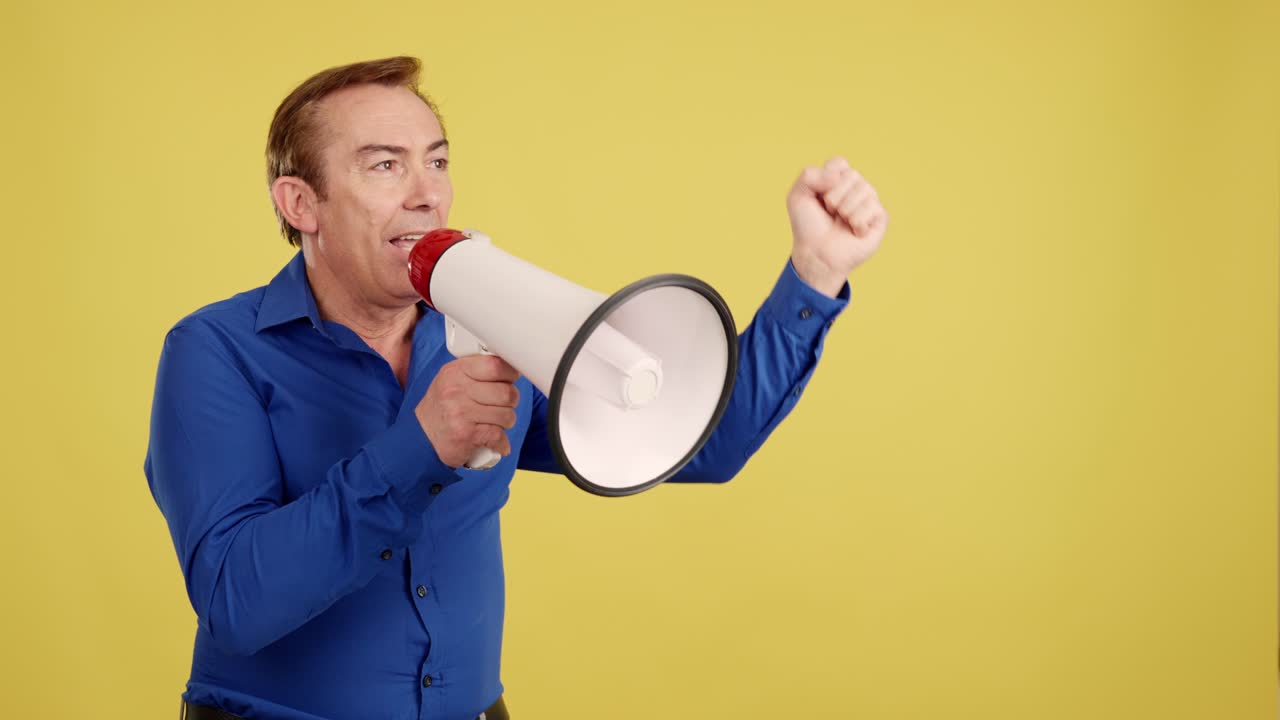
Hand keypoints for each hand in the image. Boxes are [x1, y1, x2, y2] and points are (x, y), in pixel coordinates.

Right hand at [415, 355, 520, 467]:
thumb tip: (511, 365)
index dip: (510, 373)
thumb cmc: (443, 408)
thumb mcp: (452, 380)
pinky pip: (499, 436)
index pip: (495, 365)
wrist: (421, 438)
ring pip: (507, 415)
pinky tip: (493, 441)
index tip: (511, 379)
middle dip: (511, 402)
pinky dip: (501, 442)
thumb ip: (477, 370)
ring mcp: (461, 413)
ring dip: (506, 422)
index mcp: (455, 371)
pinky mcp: (467, 435)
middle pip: (506, 392)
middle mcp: (456, 390)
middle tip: (502, 405)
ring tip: (493, 423)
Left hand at [787, 157, 888, 296]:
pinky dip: (857, 222)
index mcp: (839, 179)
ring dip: (845, 211)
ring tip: (841, 222)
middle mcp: (857, 187)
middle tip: (830, 212)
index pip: (839, 163)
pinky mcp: (881, 217)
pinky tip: (854, 231)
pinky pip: (872, 208)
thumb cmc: (808, 226)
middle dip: (834, 197)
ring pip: (863, 190)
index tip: (818, 196)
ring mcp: (870, 201)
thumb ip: (809, 175)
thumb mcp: (797, 196)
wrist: (817, 253)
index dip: (826, 179)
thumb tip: (838, 177)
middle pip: (852, 175)